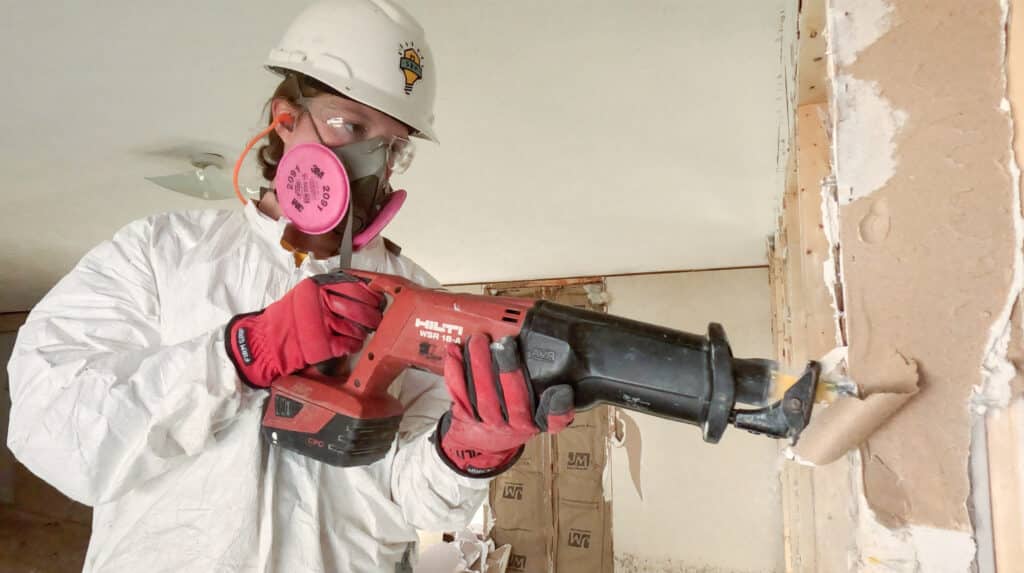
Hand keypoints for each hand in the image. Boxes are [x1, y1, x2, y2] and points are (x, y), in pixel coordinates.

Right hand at [226, 272, 383, 387]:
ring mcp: (319, 325)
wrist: (266, 341)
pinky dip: (354, 345)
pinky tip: (353, 344)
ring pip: (355, 327)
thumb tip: (363, 289)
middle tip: (376, 317)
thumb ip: (329, 289)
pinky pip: (347, 345)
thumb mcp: (305, 294)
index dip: (369, 294)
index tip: (377, 298)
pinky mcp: (320, 345)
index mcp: (316, 287)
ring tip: (363, 332)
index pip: (352, 286)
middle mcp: (318, 303)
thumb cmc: (288, 318)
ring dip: (363, 331)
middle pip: (357, 308)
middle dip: (372, 314)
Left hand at [435, 334, 574, 476]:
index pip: (550, 418)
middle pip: (511, 399)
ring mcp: (485, 421)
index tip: (561, 390)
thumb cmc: (514, 420)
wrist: (481, 444)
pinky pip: (458, 392)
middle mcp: (511, 424)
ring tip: (480, 341)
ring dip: (479, 365)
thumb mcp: (539, 418)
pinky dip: (455, 370)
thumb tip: (564, 388)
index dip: (556, 408)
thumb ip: (553, 406)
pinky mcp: (464, 414)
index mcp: (533, 422)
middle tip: (505, 344)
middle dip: (507, 370)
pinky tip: (454, 351)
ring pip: (482, 394)